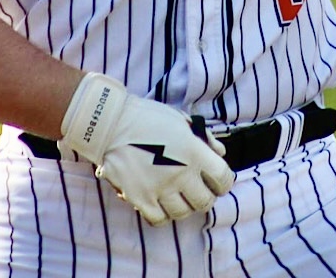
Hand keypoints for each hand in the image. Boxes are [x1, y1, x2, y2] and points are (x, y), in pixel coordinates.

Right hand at [58, 73, 234, 225]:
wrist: (111, 123)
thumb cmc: (148, 117)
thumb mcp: (182, 120)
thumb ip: (204, 138)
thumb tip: (220, 152)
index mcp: (194, 152)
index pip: (223, 178)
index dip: (224, 182)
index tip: (217, 180)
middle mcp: (180, 173)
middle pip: (205, 201)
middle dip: (205, 196)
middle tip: (197, 190)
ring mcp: (160, 188)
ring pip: (183, 212)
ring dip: (184, 206)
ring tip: (177, 195)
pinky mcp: (140, 198)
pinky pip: (159, 219)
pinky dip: (163, 214)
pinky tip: (160, 203)